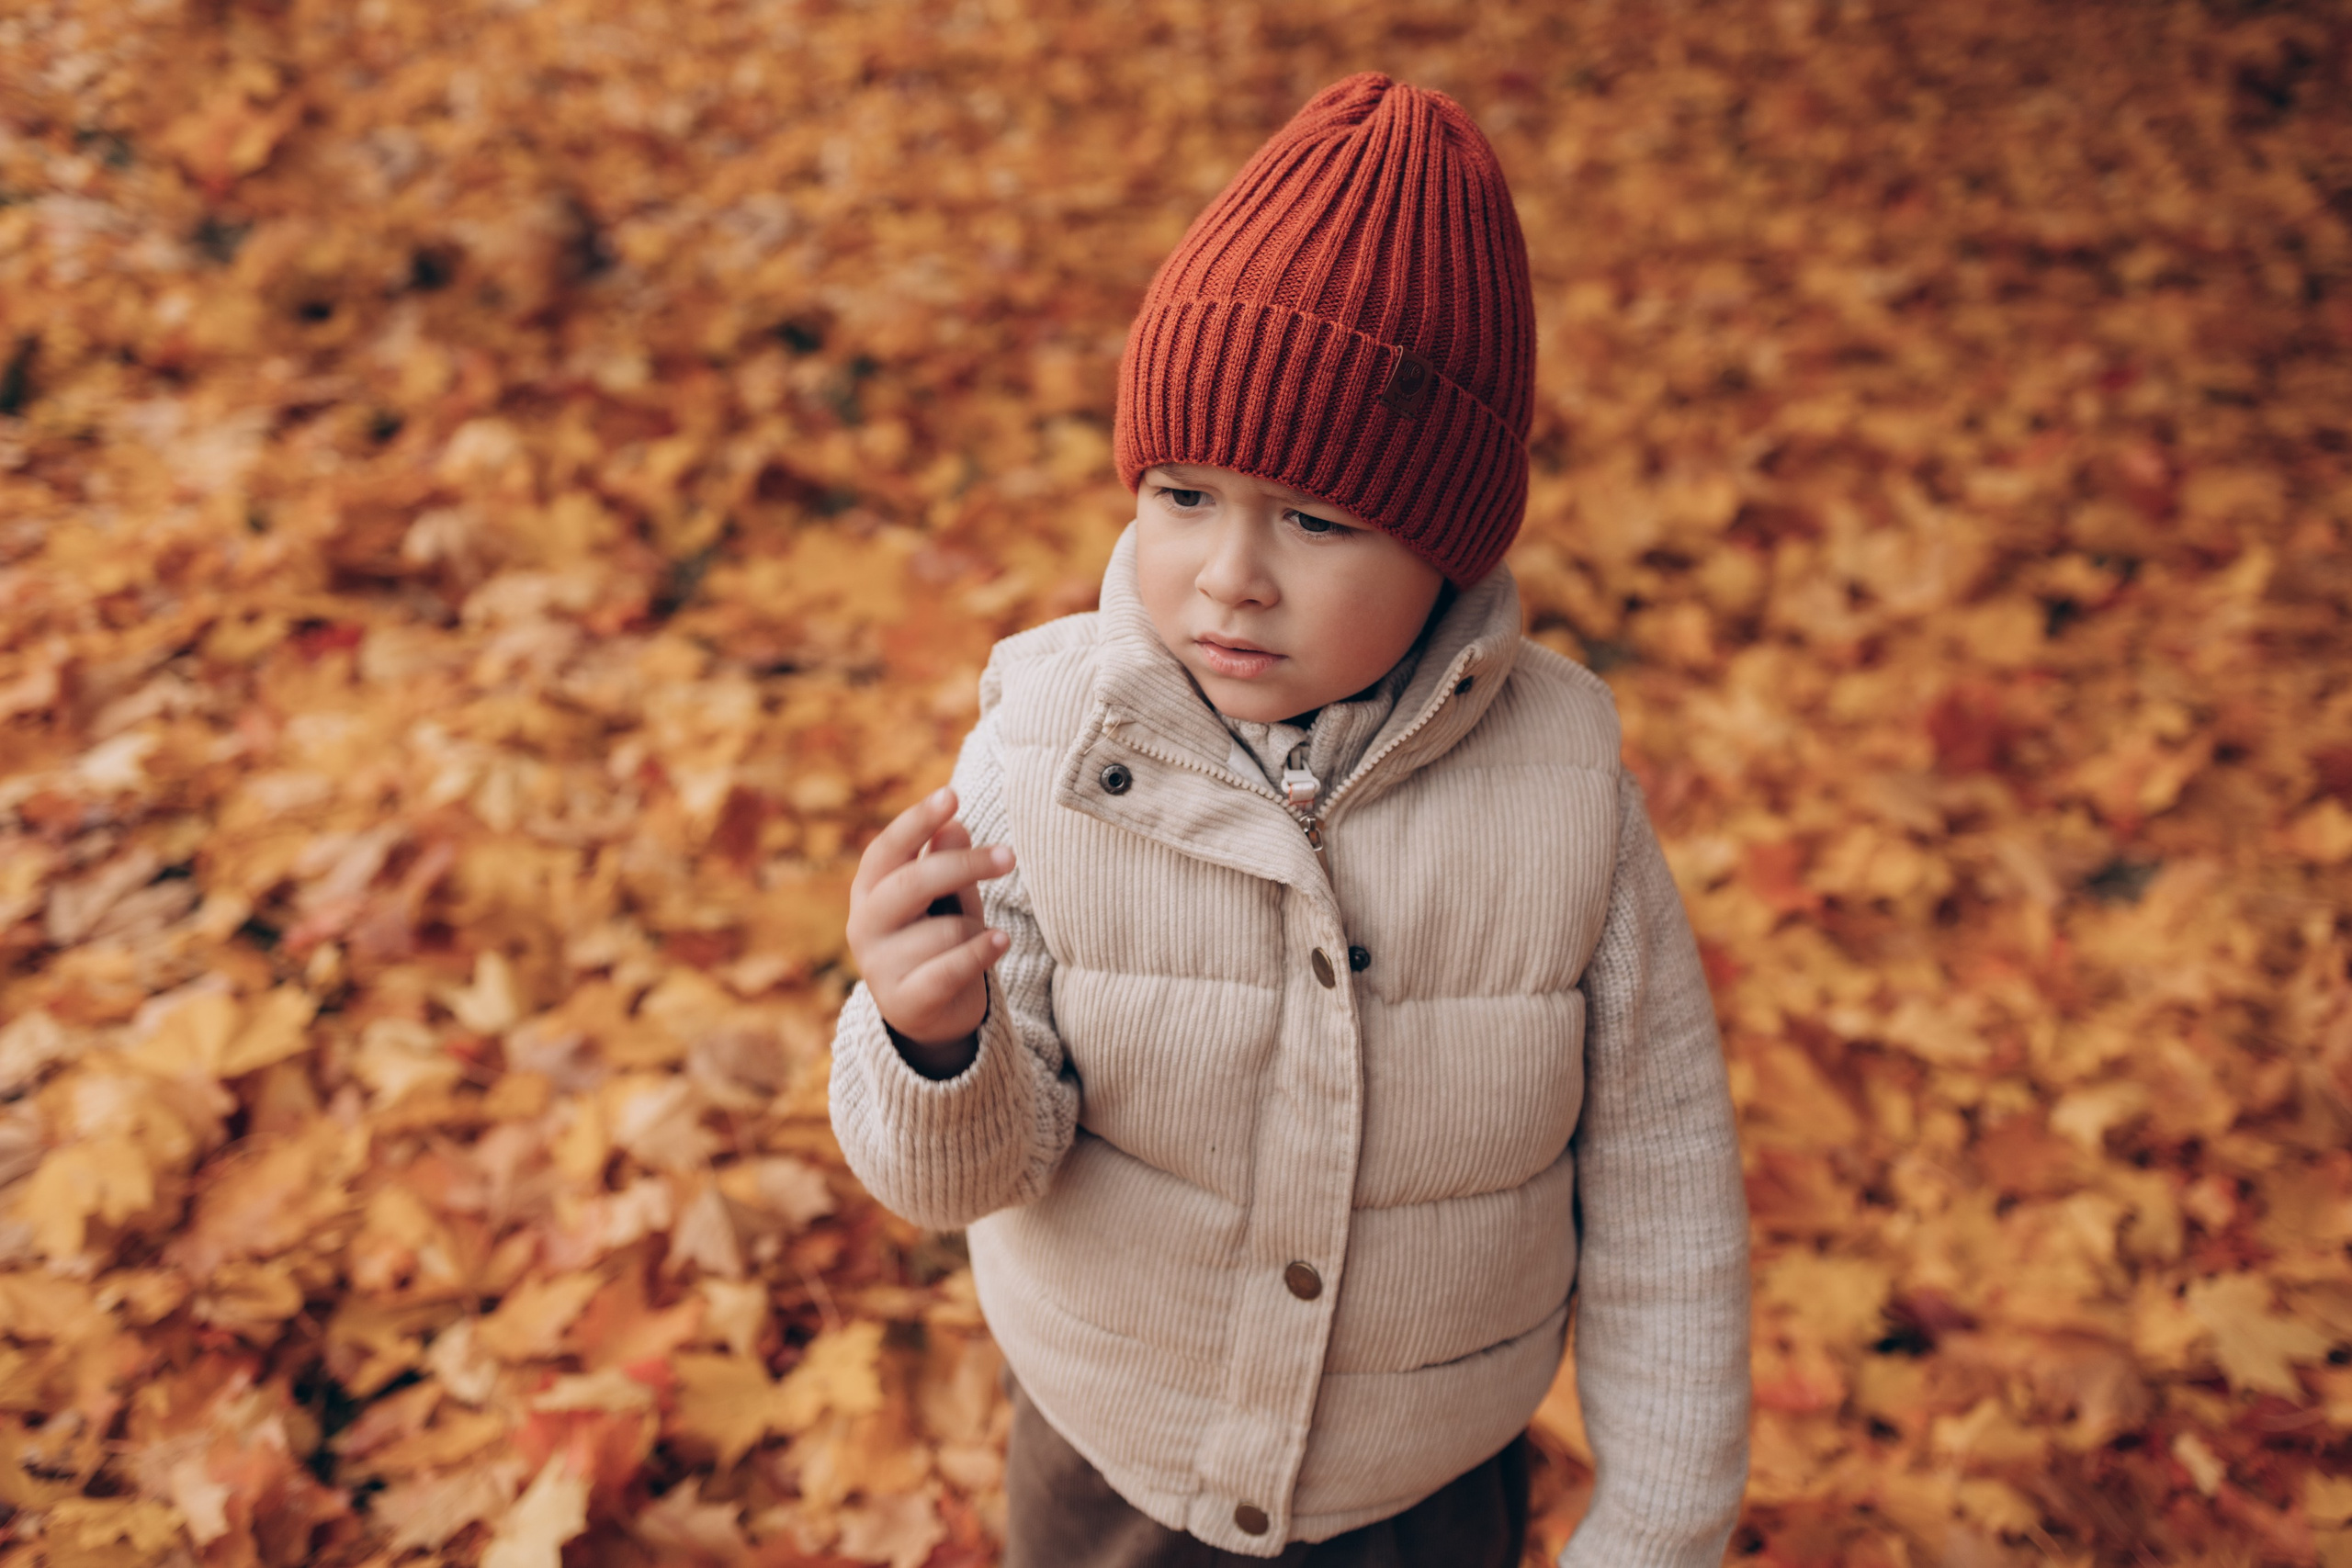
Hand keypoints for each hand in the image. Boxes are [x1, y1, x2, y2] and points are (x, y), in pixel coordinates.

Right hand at [846, 785, 1012, 1075]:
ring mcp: (878, 966)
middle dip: (966, 865)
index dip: (917, 821)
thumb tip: (954, 825)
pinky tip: (1000, 941)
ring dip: (976, 931)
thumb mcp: (947, 897)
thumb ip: (948, 864)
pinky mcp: (902, 1003)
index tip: (952, 795)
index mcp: (869, 889)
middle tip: (1010, 855)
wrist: (931, 1014)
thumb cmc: (938, 940)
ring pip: (946, 930)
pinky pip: (950, 968)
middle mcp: (863, 924)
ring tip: (979, 941)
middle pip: (914, 881)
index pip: (888, 848)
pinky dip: (981, 952)